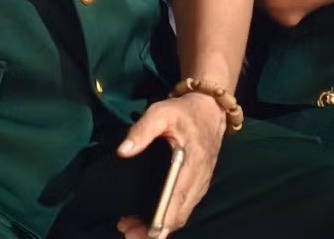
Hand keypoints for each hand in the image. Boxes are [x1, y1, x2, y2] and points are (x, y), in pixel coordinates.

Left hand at [115, 94, 226, 237]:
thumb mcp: (161, 112)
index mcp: (194, 161)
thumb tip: (123, 151)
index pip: (179, 198)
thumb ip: (142, 130)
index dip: (163, 219)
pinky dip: (168, 217)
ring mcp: (201, 182)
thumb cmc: (184, 111)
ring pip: (182, 214)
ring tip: (131, 228)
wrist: (210, 108)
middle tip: (127, 232)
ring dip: (160, 226)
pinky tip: (149, 218)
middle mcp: (200, 176)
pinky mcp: (199, 183)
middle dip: (155, 229)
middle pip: (180, 214)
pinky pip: (185, 207)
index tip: (146, 233)